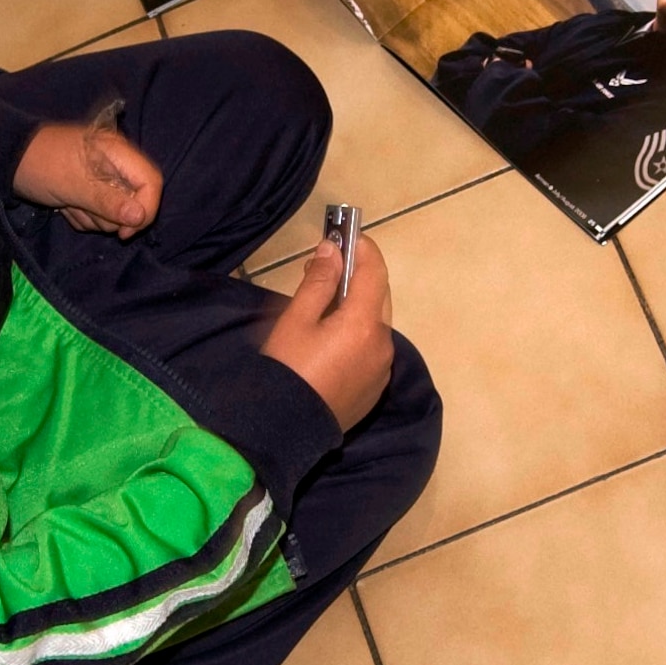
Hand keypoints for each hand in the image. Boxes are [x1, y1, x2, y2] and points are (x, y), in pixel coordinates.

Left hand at [13, 118, 162, 238]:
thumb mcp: (73, 184)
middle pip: (135, 201)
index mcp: (117, 151)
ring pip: (116, 213)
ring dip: (92, 217)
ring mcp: (103, 178)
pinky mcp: (90, 191)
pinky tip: (65, 206)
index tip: (124, 233)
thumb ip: (108, 200)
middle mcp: (116, 164)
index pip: (150, 182)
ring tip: (69, 204)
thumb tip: (139, 217)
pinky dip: (82, 216)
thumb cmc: (41, 165)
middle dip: (108, 215)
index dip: (145, 209)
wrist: (7, 161)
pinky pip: (99, 214)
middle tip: (81, 207)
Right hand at [261, 236, 393, 431]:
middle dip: (357, 278)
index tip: (349, 235)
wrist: (283, 428)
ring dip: (356, 308)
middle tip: (324, 270)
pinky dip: (358, 334)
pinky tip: (331, 339)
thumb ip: (319, 282)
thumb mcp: (295, 319)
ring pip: (375, 324)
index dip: (364, 249)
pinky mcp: (375, 388)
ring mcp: (382, 369)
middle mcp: (382, 344)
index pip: (375, 272)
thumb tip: (333, 251)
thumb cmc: (286, 368)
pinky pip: (372, 349)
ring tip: (322, 308)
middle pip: (378, 297)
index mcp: (364, 324)